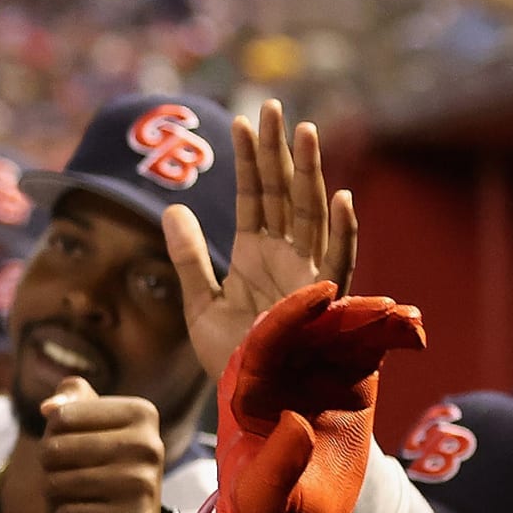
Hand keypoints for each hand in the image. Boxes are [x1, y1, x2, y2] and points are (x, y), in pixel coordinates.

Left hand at [39, 378, 163, 512]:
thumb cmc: (103, 470)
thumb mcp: (91, 426)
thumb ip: (70, 400)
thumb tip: (48, 408)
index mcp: (141, 413)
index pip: (59, 417)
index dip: (51, 438)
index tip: (75, 453)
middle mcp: (149, 444)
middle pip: (52, 450)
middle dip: (48, 472)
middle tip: (71, 483)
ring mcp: (144, 484)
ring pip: (54, 484)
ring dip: (52, 501)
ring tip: (77, 504)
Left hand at [165, 100, 359, 381]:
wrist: (255, 405)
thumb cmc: (235, 361)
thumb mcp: (199, 304)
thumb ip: (188, 257)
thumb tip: (171, 207)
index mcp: (256, 254)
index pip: (254, 195)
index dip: (249, 160)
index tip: (240, 121)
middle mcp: (286, 257)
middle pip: (283, 193)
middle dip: (278, 152)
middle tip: (270, 107)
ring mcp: (308, 276)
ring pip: (312, 215)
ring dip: (310, 174)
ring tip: (305, 133)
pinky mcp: (326, 303)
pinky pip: (339, 262)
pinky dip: (341, 231)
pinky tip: (340, 198)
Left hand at [201, 282, 423, 512]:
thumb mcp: (263, 499)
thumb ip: (277, 464)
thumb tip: (297, 421)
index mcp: (248, 394)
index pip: (265, 343)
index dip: (292, 315)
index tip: (325, 294)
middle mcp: (278, 376)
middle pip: (309, 331)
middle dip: (344, 317)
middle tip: (384, 310)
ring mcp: (314, 376)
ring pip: (342, 335)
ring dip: (373, 321)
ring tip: (408, 319)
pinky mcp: (347, 384)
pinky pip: (368, 350)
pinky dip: (389, 336)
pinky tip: (413, 333)